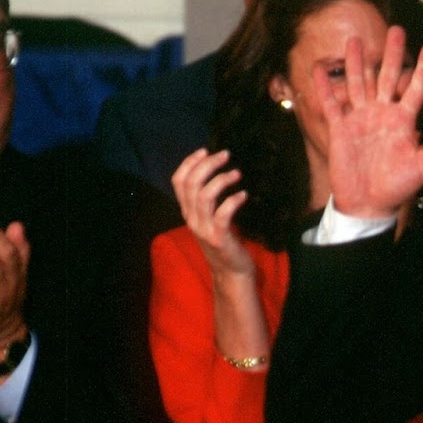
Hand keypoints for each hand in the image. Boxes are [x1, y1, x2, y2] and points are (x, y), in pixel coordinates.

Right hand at [171, 148, 252, 278]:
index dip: (189, 163)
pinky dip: (233, 201)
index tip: (205, 150)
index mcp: (187, 211)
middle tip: (226, 155)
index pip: (178, 181)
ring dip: (222, 180)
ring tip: (237, 173)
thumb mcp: (210, 218)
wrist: (231, 272)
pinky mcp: (218, 238)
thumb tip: (215, 173)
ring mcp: (203, 229)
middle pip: (191, 183)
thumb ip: (208, 200)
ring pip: (204, 196)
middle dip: (208, 165)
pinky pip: (222, 214)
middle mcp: (191, 218)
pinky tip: (244, 195)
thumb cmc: (225, 241)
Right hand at [322, 27, 422, 219]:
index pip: (417, 88)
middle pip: (387, 77)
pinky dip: (325, 88)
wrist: (369, 204)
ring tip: (356, 40)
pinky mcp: (340, 129)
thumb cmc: (398, 187)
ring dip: (357, 63)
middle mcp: (383, 114)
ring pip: (360, 84)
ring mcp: (361, 119)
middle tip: (397, 29)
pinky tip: (320, 70)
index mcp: (404, 120)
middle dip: (392, 54)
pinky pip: (332, 104)